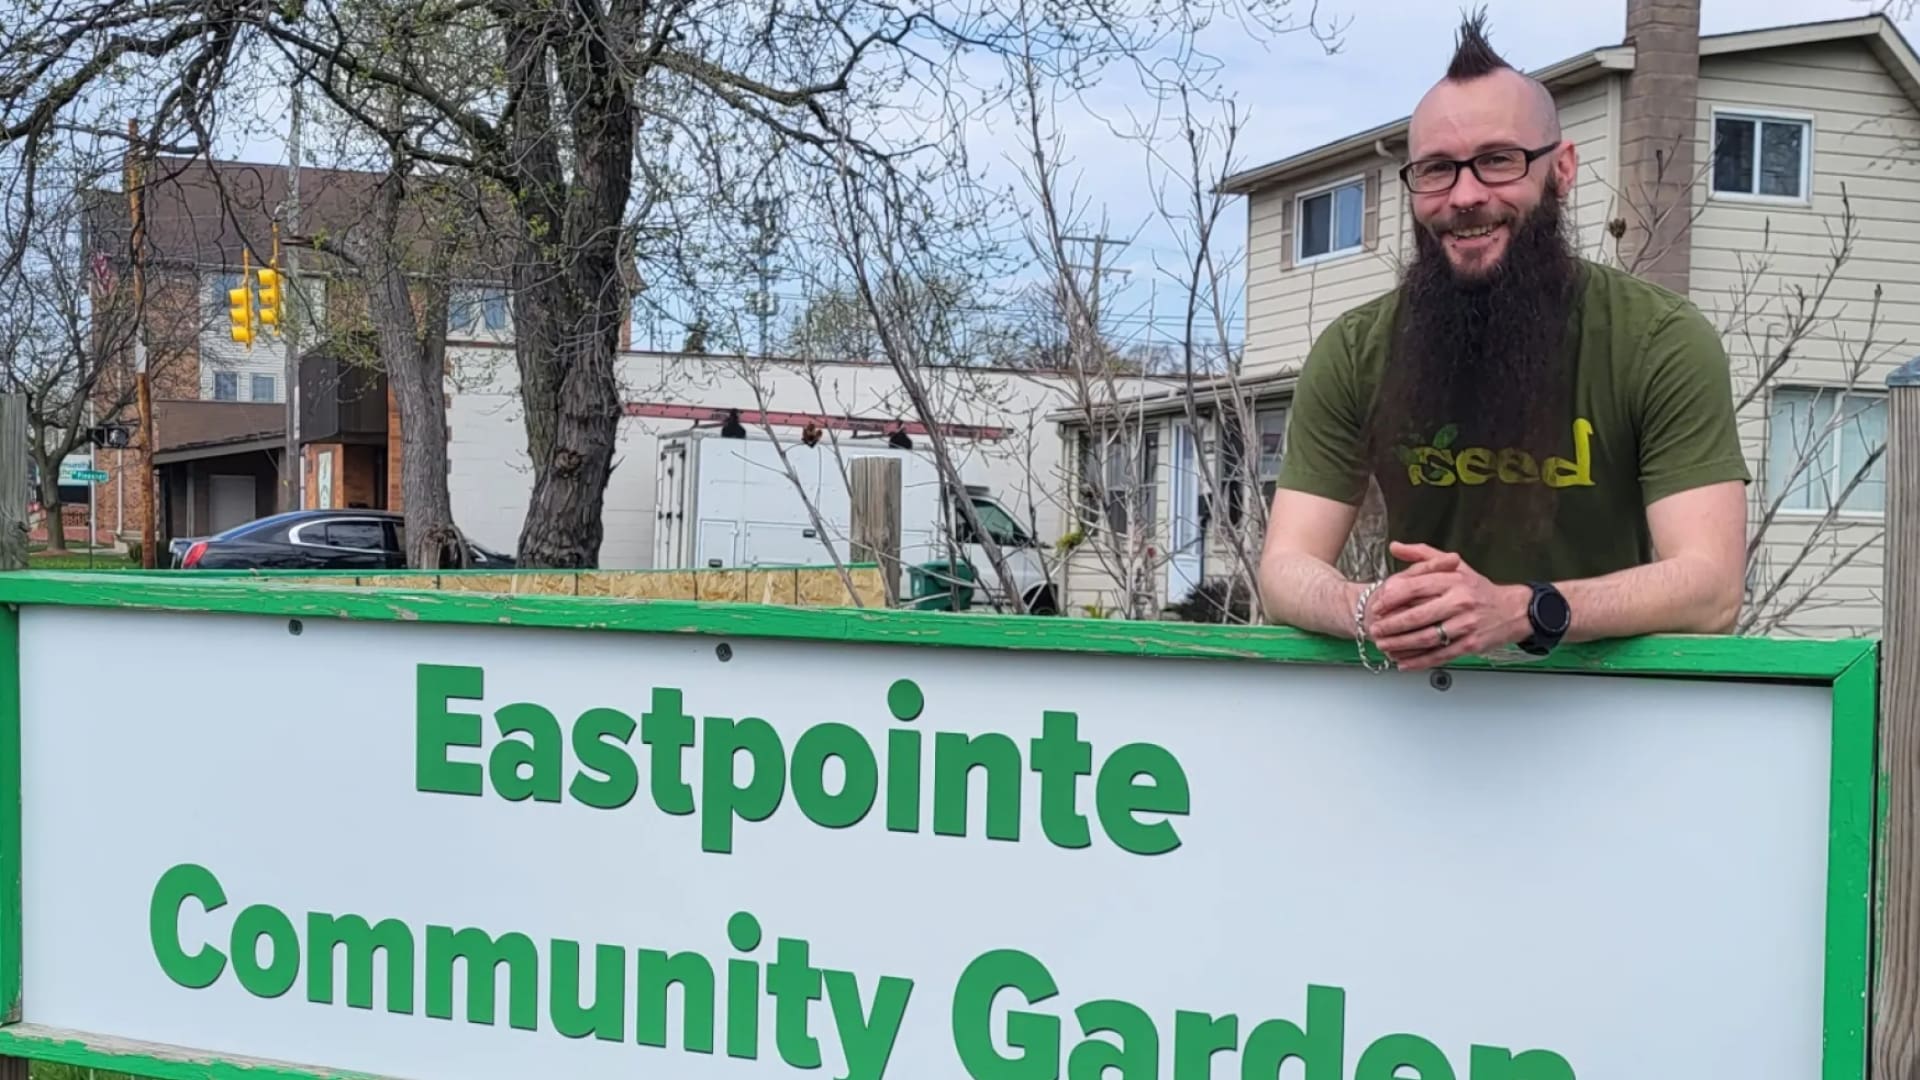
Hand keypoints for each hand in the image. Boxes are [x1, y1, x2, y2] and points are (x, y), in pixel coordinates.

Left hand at [1366, 542, 1530, 670]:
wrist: (1513, 610)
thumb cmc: (1479, 588)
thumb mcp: (1454, 565)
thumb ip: (1422, 555)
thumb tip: (1395, 546)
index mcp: (1452, 580)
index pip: (1414, 588)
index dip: (1391, 599)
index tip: (1377, 606)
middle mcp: (1459, 602)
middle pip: (1416, 617)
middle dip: (1391, 626)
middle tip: (1375, 630)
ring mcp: (1465, 625)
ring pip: (1425, 639)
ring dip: (1400, 645)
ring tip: (1384, 647)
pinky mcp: (1470, 644)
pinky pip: (1439, 655)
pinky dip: (1418, 662)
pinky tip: (1403, 663)